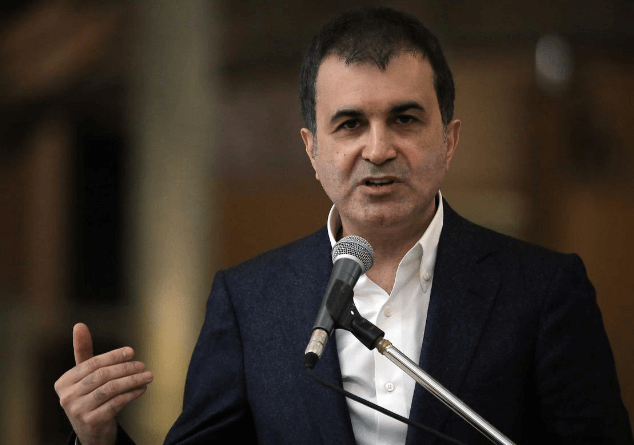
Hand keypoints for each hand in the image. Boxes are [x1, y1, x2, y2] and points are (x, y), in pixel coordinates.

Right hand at [54, 323, 152, 444]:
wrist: (91, 431)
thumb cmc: (89, 396)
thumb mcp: (84, 376)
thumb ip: (83, 352)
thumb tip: (79, 324)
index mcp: (64, 382)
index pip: (91, 364)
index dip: (113, 356)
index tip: (131, 351)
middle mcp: (67, 397)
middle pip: (102, 376)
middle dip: (126, 368)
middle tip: (143, 366)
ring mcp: (78, 411)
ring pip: (111, 389)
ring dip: (133, 380)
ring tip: (148, 376)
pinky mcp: (92, 422)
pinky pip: (116, 403)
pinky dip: (132, 394)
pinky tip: (142, 389)